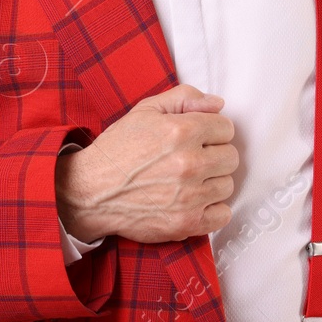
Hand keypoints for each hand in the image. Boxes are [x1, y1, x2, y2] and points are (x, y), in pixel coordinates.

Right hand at [55, 84, 238, 244]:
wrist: (91, 191)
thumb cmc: (118, 150)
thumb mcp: (146, 110)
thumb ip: (184, 98)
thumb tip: (217, 104)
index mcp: (182, 131)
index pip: (227, 128)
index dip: (212, 131)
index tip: (199, 138)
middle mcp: (190, 163)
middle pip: (231, 157)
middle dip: (214, 155)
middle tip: (193, 159)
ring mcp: (190, 195)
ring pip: (227, 185)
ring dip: (212, 183)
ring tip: (188, 181)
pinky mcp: (186, 222)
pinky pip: (223, 215)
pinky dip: (212, 210)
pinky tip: (194, 201)